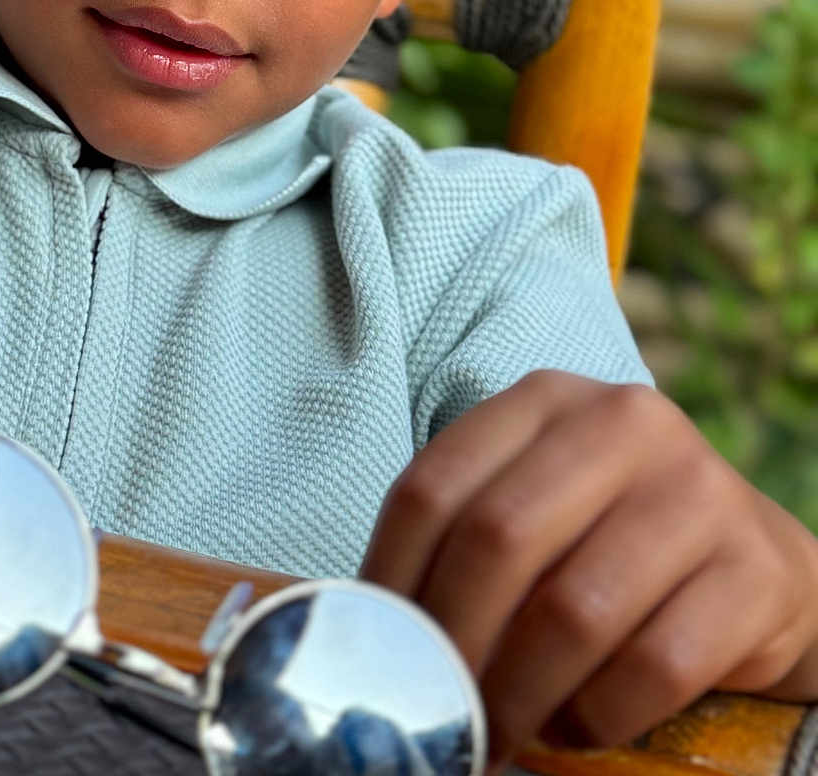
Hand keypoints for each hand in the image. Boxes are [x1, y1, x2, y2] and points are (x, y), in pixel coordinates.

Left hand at [359, 370, 817, 768]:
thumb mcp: (534, 506)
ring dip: (520, 693)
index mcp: (543, 399)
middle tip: (439, 707)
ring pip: (573, 610)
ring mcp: (697, 488)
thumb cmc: (607, 539)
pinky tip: (575, 728)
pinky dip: (597, 715)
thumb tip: (374, 626)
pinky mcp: (755, 569)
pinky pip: (654, 664)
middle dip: (452, 642)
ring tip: (498, 730)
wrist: (755, 564)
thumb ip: (464, 539)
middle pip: (496, 541)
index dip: (390, 578)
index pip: (431, 486)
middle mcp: (621, 422)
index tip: (379, 648)